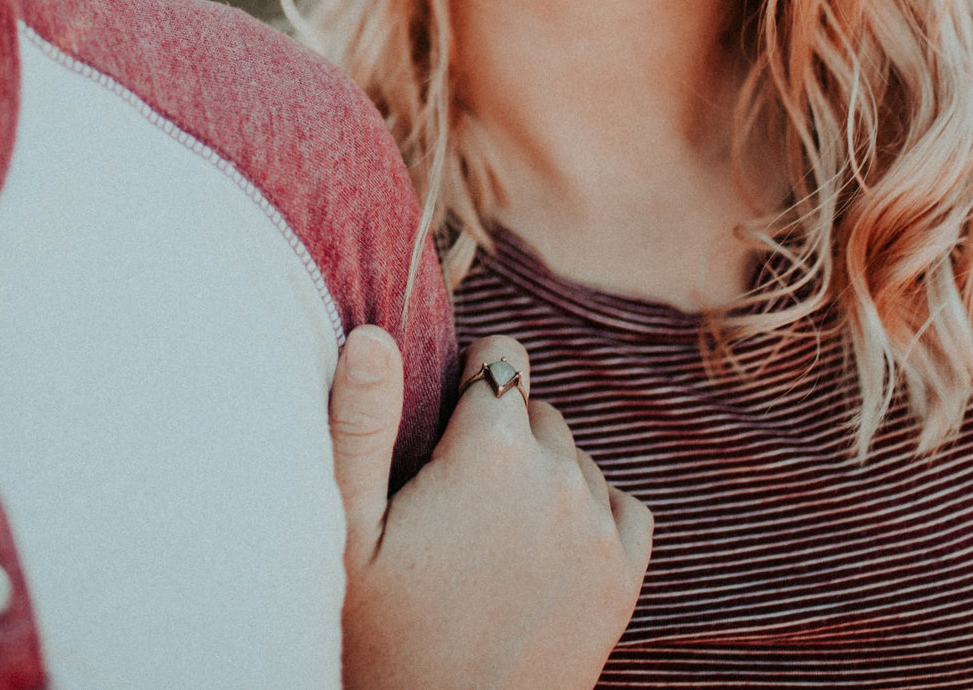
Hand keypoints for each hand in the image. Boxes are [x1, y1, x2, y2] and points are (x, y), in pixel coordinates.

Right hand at [334, 329, 651, 689]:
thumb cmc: (381, 636)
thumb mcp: (347, 530)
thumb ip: (360, 422)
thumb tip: (372, 335)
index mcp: (494, 451)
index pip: (501, 355)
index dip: (466, 383)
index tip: (437, 435)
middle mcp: (561, 477)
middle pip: (536, 410)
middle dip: (498, 436)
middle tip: (449, 502)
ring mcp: (600, 528)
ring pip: (575, 458)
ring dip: (540, 476)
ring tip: (486, 538)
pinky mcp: (625, 576)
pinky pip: (621, 505)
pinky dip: (589, 511)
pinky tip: (542, 546)